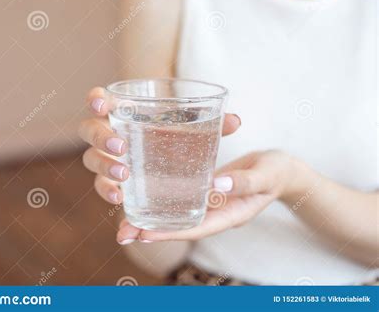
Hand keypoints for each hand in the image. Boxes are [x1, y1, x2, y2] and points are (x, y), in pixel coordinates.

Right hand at [78, 86, 240, 209]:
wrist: (169, 167)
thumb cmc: (175, 139)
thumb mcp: (192, 131)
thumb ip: (211, 124)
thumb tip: (236, 120)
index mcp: (123, 112)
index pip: (100, 99)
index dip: (96, 98)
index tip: (102, 103)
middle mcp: (108, 134)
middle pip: (89, 130)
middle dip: (100, 136)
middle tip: (121, 145)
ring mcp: (106, 159)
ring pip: (90, 160)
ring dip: (104, 166)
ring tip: (124, 173)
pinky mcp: (111, 181)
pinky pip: (102, 186)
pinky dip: (107, 191)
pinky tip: (120, 198)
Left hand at [117, 150, 298, 242]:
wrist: (282, 169)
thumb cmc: (277, 171)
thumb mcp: (265, 175)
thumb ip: (244, 181)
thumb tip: (216, 186)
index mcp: (230, 214)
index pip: (195, 229)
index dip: (169, 233)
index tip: (142, 235)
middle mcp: (216, 213)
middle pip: (180, 227)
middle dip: (151, 231)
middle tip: (121, 232)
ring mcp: (211, 205)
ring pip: (177, 216)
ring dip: (152, 219)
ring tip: (124, 222)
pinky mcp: (206, 192)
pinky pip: (182, 201)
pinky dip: (164, 202)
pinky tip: (145, 199)